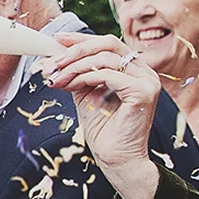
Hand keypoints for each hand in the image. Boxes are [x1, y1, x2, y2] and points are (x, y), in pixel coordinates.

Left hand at [45, 33, 161, 198]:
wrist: (116, 159)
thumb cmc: (103, 130)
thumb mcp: (86, 94)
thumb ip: (78, 74)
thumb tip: (55, 56)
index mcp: (134, 69)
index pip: (108, 43)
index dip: (81, 39)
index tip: (56, 40)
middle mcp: (144, 72)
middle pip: (108, 44)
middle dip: (75, 50)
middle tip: (51, 62)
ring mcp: (147, 81)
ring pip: (105, 58)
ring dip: (74, 66)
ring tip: (54, 78)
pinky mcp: (143, 93)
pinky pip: (108, 74)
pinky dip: (84, 77)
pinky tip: (68, 86)